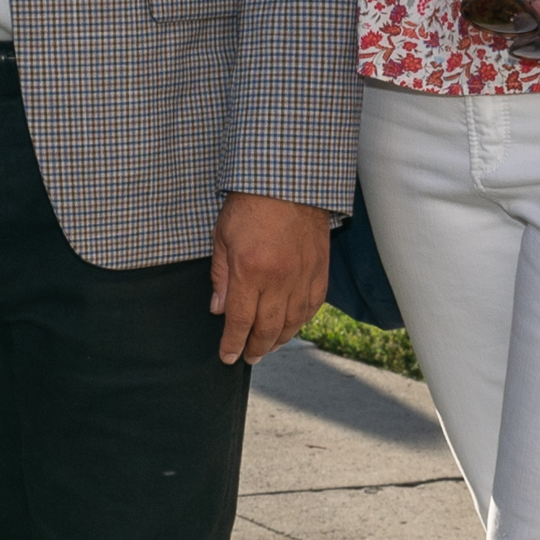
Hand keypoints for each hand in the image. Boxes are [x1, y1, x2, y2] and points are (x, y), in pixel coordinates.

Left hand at [210, 192, 331, 364]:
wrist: (289, 181)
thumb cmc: (250, 204)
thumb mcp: (222, 237)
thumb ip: (221, 277)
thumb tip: (219, 310)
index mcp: (250, 272)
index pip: (240, 321)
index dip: (232, 344)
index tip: (227, 357)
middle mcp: (279, 280)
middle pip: (268, 329)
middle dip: (255, 348)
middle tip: (247, 358)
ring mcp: (303, 277)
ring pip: (292, 323)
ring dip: (278, 340)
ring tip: (267, 347)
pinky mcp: (320, 271)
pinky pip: (311, 307)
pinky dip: (300, 323)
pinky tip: (291, 327)